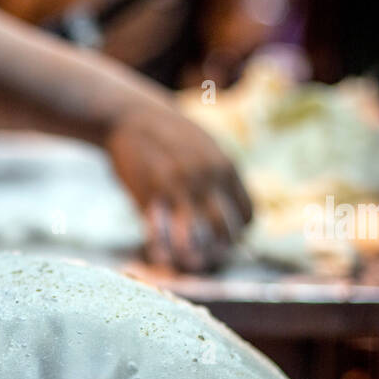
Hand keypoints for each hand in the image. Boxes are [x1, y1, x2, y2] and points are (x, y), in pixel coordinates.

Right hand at [104, 96, 252, 271]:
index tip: (227, 237)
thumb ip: (221, 171)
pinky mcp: (150, 197)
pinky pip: (161, 236)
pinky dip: (162, 252)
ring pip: (196, 239)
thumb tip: (231, 198)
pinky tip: (161, 257)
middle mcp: (206, 180)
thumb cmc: (168, 133)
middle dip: (219, 250)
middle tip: (209, 255)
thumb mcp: (206, 145)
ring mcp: (178, 190)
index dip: (239, 231)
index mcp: (225, 167)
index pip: (247, 213)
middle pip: (225, 231)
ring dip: (194, 258)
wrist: (131, 116)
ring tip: (188, 262)